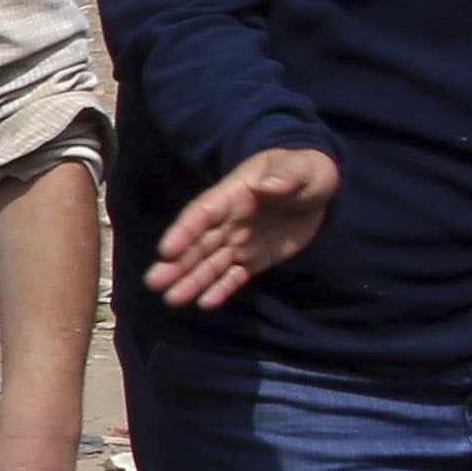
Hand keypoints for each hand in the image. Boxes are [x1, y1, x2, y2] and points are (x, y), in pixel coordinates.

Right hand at [143, 148, 338, 310]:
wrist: (317, 190)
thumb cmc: (307, 171)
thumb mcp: (303, 167)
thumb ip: (287, 174)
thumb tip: (268, 184)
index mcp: (233, 194)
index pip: (203, 213)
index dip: (185, 231)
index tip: (166, 250)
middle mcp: (229, 221)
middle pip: (198, 244)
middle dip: (176, 263)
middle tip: (154, 282)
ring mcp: (239, 242)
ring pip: (211, 264)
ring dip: (191, 281)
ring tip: (172, 299)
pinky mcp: (253, 260)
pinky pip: (234, 276)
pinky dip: (221, 289)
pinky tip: (205, 303)